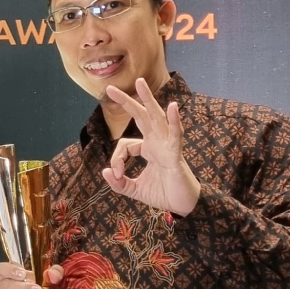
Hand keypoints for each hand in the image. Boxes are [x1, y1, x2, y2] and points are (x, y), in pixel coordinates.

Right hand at [0, 263, 63, 288]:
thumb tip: (53, 274)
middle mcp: (2, 287)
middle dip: (23, 288)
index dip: (10, 270)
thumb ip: (55, 272)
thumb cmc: (42, 286)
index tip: (23, 274)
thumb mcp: (51, 277)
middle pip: (5, 286)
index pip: (2, 268)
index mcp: (9, 274)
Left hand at [102, 78, 200, 216]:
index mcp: (148, 149)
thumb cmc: (164, 194)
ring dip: (148, 99)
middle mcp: (157, 142)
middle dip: (126, 102)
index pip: (124, 145)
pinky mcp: (176, 155)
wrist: (183, 206)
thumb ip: (119, 183)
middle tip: (110, 88)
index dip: (116, 159)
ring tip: (139, 82)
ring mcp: (167, 146)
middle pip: (140, 116)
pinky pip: (176, 135)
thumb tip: (105, 171)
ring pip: (157, 117)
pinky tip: (173, 107)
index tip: (117, 174)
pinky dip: (175, 121)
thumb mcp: (135, 190)